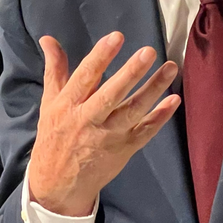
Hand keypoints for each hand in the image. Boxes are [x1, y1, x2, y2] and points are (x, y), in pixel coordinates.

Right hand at [28, 33, 180, 216]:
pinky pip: (145, 131)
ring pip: (133, 111)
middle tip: (148, 52)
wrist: (57, 185)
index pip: (84, 77)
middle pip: (111, 94)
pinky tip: (174, 100)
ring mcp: (108, 136)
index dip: (100, 57)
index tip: (116, 37)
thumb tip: (48, 39)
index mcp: (67, 106)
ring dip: (153, 89)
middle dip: (130, 73)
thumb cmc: (55, 136)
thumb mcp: (50, 103)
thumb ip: (55, 70)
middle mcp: (87, 120)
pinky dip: (160, 116)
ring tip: (170, 68)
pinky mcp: (124, 149)